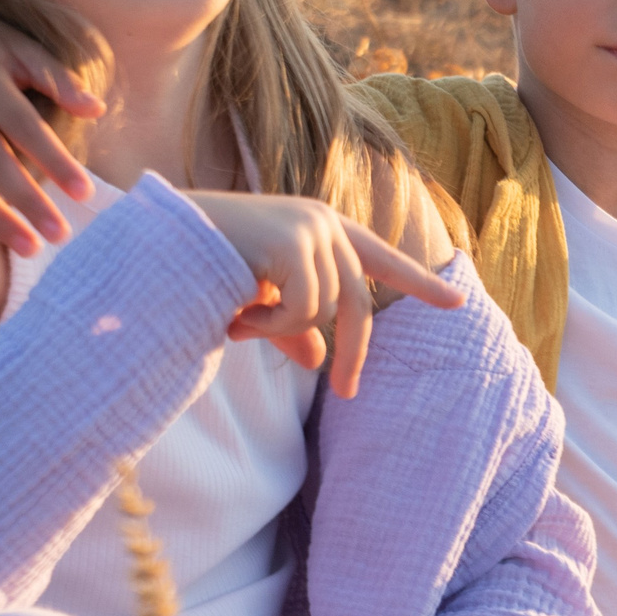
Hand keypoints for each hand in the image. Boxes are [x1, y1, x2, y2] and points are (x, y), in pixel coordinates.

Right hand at [187, 191, 462, 394]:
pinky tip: (235, 314)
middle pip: (360, 301)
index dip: (418, 283)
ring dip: (281, 330)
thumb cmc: (202, 270)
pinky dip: (271, 325)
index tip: (458, 303)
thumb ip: (292, 325)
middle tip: (348, 392)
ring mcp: (311, 229)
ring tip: (237, 320)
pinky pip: (304, 309)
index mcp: (319, 230)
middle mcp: (322, 223)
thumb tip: (317, 359)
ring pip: (324, 310)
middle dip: (354, 352)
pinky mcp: (294, 242)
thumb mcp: (256, 304)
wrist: (158, 245)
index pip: (380, 259)